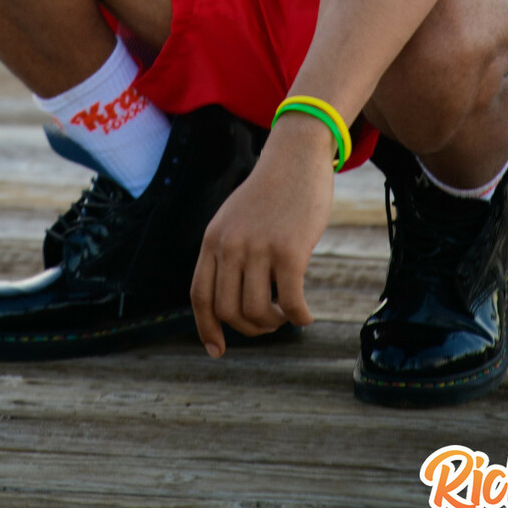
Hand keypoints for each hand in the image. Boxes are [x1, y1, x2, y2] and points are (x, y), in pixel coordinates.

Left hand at [190, 113, 336, 357]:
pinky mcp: (289, 249)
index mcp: (213, 239)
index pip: (200, 296)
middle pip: (229, 311)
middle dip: (250, 328)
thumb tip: (231, 303)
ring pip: (258, 311)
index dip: (206, 329)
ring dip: (274, 323)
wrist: (295, 155)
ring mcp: (258, 248)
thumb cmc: (270, 192)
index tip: (217, 351)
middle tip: (270, 322)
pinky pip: (290, 302)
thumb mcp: (235, 219)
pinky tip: (306, 315)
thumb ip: (228, 252)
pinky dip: (299, 317)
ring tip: (287, 314)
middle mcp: (230, 245)